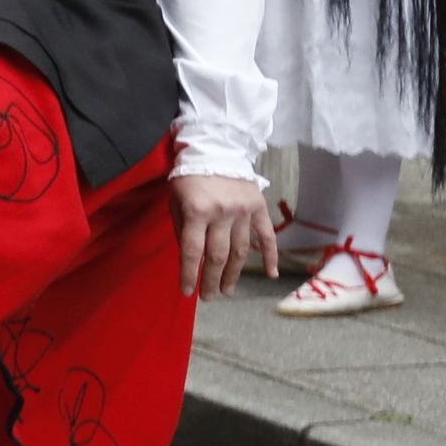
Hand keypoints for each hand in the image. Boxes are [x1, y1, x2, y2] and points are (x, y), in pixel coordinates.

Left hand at [173, 173, 270, 299]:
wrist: (215, 149)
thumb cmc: (189, 178)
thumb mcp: (175, 201)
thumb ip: (182, 229)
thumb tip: (190, 259)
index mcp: (197, 211)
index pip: (193, 251)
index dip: (189, 274)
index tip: (187, 291)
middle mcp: (222, 213)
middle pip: (218, 255)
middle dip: (212, 280)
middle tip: (208, 296)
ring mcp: (244, 211)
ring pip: (240, 251)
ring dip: (233, 274)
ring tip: (226, 291)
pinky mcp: (259, 208)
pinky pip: (267, 236)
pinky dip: (270, 256)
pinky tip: (269, 274)